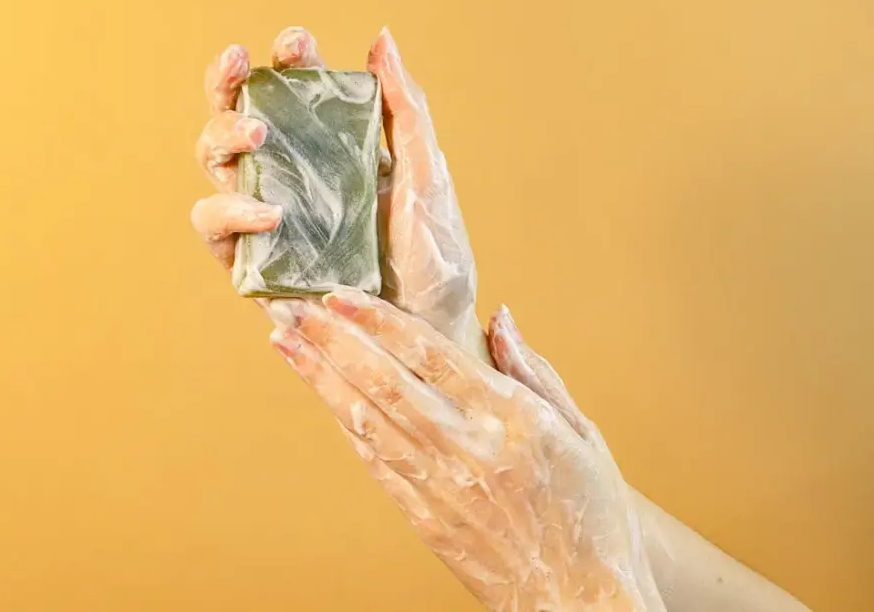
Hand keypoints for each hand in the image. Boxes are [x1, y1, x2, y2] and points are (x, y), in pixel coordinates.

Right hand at [190, 28, 482, 354]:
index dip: (286, 62)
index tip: (296, 44)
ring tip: (258, 138)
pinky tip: (270, 215)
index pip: (294, 94)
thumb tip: (382, 38)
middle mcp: (291, 180)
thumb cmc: (433, 259)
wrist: (426, 335)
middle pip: (236, 119)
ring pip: (214, 165)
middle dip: (229, 85)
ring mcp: (266, 220)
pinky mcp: (251, 264)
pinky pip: (215, 228)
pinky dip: (231, 212)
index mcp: (332, 151)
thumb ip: (405, 109)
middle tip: (240, 62)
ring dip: (222, 139)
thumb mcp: (428, 176)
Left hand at [268, 290, 666, 611]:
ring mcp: (440, 485)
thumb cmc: (589, 514)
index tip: (342, 294)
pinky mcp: (423, 516)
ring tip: (287, 343)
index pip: (431, 354)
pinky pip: (375, 462)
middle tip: (294, 307)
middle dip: (334, 341)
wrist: (578, 598)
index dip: (380, 321)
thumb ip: (535, 371)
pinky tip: (322, 398)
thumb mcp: (581, 432)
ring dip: (323, 378)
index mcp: (510, 418)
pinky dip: (344, 426)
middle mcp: (467, 448)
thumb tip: (501, 319)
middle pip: (386, 382)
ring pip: (367, 419)